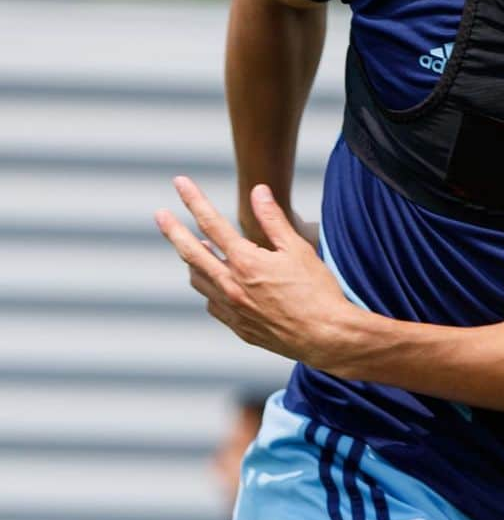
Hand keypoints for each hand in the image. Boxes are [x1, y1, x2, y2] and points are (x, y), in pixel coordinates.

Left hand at [155, 177, 346, 367]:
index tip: (180, 183)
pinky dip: (210, 289)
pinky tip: (218, 285)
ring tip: (194, 248)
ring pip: (198, 281)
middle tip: (160, 215)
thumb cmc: (318, 292)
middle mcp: (232, 285)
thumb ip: (273, 219)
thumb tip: (258, 191)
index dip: (193, 200)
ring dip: (192, 261)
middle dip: (173, 231)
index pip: (210, 223)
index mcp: (246, 262)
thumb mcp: (298, 249)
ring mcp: (232, 309)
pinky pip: (213, 304)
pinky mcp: (240, 327)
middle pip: (191, 253)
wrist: (326, 337)